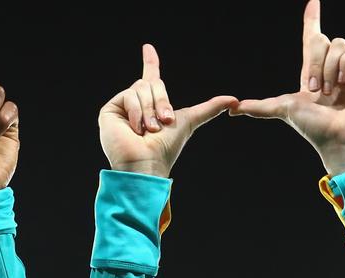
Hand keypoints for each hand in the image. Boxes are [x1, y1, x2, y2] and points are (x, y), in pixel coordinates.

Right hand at [99, 44, 236, 176]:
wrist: (147, 164)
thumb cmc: (166, 149)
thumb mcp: (190, 122)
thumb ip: (209, 109)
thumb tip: (235, 100)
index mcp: (152, 105)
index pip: (151, 76)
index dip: (150, 61)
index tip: (148, 47)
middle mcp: (136, 104)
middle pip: (151, 82)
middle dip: (161, 101)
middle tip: (164, 123)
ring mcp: (121, 108)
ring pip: (140, 88)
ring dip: (150, 111)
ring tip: (149, 130)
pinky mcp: (110, 111)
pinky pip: (128, 96)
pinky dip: (136, 112)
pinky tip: (136, 129)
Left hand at [230, 0, 344, 175]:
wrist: (339, 141)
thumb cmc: (313, 129)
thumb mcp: (282, 110)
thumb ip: (259, 107)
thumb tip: (231, 109)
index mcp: (313, 73)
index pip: (312, 39)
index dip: (312, 19)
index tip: (312, 1)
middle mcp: (332, 68)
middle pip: (321, 39)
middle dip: (315, 62)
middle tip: (316, 90)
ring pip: (338, 44)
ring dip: (330, 68)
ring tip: (331, 92)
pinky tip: (344, 81)